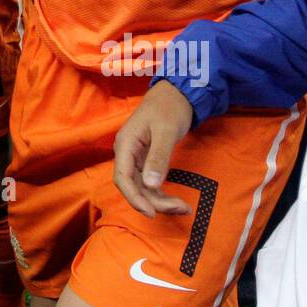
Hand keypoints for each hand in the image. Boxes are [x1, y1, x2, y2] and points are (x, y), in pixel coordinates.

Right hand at [113, 81, 193, 217]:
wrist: (177, 94)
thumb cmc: (170, 108)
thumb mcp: (166, 132)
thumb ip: (158, 158)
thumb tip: (150, 185)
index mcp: (126, 144)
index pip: (122, 178)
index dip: (134, 198)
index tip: (152, 213)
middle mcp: (127, 153)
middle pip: (132, 186)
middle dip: (154, 201)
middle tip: (180, 209)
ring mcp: (135, 157)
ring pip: (142, 187)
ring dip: (160, 200)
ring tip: (184, 208)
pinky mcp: (146, 160)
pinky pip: (149, 182)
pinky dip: (162, 193)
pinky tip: (177, 201)